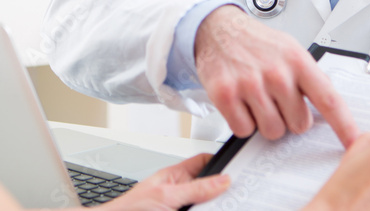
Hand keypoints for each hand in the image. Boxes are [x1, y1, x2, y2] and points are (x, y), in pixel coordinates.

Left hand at [100, 153, 229, 209]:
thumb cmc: (130, 209)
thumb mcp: (167, 196)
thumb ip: (195, 188)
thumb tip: (222, 180)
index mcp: (175, 176)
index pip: (203, 163)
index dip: (221, 164)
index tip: (239, 170)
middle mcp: (179, 192)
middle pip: (209, 189)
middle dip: (222, 193)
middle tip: (239, 197)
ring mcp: (179, 206)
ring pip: (205, 205)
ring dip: (215, 206)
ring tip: (229, 205)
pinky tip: (215, 210)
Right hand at [194, 5, 358, 145]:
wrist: (217, 28)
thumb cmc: (255, 42)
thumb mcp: (289, 49)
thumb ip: (309, 77)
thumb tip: (331, 105)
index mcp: (297, 60)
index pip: (329, 100)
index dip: (345, 126)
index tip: (355, 143)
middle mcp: (276, 72)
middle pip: (298, 125)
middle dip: (289, 117)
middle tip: (276, 99)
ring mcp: (250, 84)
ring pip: (272, 131)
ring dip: (265, 121)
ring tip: (257, 98)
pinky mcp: (225, 95)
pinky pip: (244, 130)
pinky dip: (242, 122)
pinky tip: (240, 102)